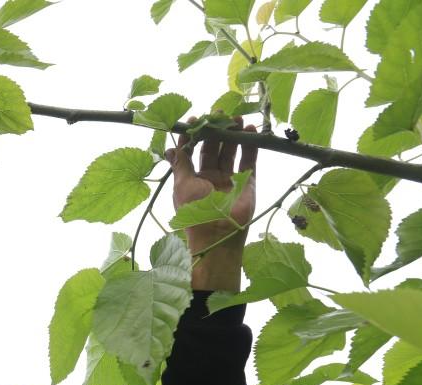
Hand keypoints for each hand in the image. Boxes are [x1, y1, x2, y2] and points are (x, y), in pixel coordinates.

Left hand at [165, 116, 257, 291]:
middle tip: (218, 113)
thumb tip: (170, 148)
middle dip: (215, 130)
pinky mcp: (248, 180)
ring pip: (231, 150)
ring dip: (233, 134)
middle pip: (213, 148)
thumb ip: (180, 165)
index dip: (192, 136)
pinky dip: (251, 144)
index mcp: (192, 178)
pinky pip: (250, 159)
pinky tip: (251, 130)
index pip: (192, 152)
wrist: (219, 234)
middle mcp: (211, 176)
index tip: (193, 120)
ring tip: (235, 118)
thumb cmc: (195, 211)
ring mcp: (230, 178)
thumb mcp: (182, 185)